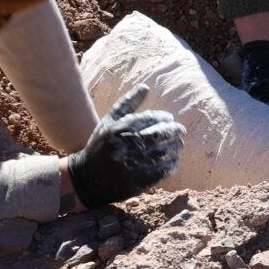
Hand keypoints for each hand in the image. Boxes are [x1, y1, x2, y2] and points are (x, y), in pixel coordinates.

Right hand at [65, 85, 184, 209]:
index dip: (163, 118)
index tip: (170, 118)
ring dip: (175, 147)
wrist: (87, 179)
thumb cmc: (101, 146)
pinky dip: (172, 165)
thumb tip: (145, 86)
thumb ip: (127, 103)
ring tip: (179, 144)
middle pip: (158, 135)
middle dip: (174, 131)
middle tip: (181, 130)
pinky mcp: (137, 182)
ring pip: (163, 153)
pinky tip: (174, 160)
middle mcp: (124, 146)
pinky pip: (162, 171)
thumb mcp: (109, 122)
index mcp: (117, 130)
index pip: (148, 119)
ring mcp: (131, 165)